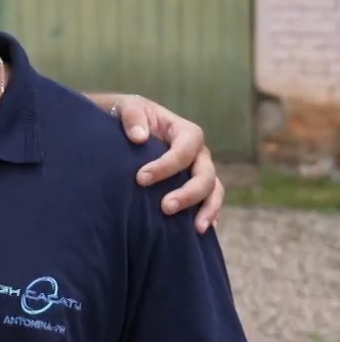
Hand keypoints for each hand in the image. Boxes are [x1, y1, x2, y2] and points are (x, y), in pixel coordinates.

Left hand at [108, 92, 224, 232]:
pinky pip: (209, 202)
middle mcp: (198, 153)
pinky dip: (209, 215)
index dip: (167, 164)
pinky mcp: (194, 187)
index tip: (141, 178)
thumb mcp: (127, 109)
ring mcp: (199, 171)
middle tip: (165, 207)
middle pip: (206, 174)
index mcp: (185, 132)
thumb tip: (139, 137)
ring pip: (214, 191)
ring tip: (195, 228)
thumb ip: (132, 118)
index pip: (186, 148)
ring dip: (207, 209)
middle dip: (189, 193)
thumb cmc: (130, 118)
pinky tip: (199, 232)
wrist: (129, 129)